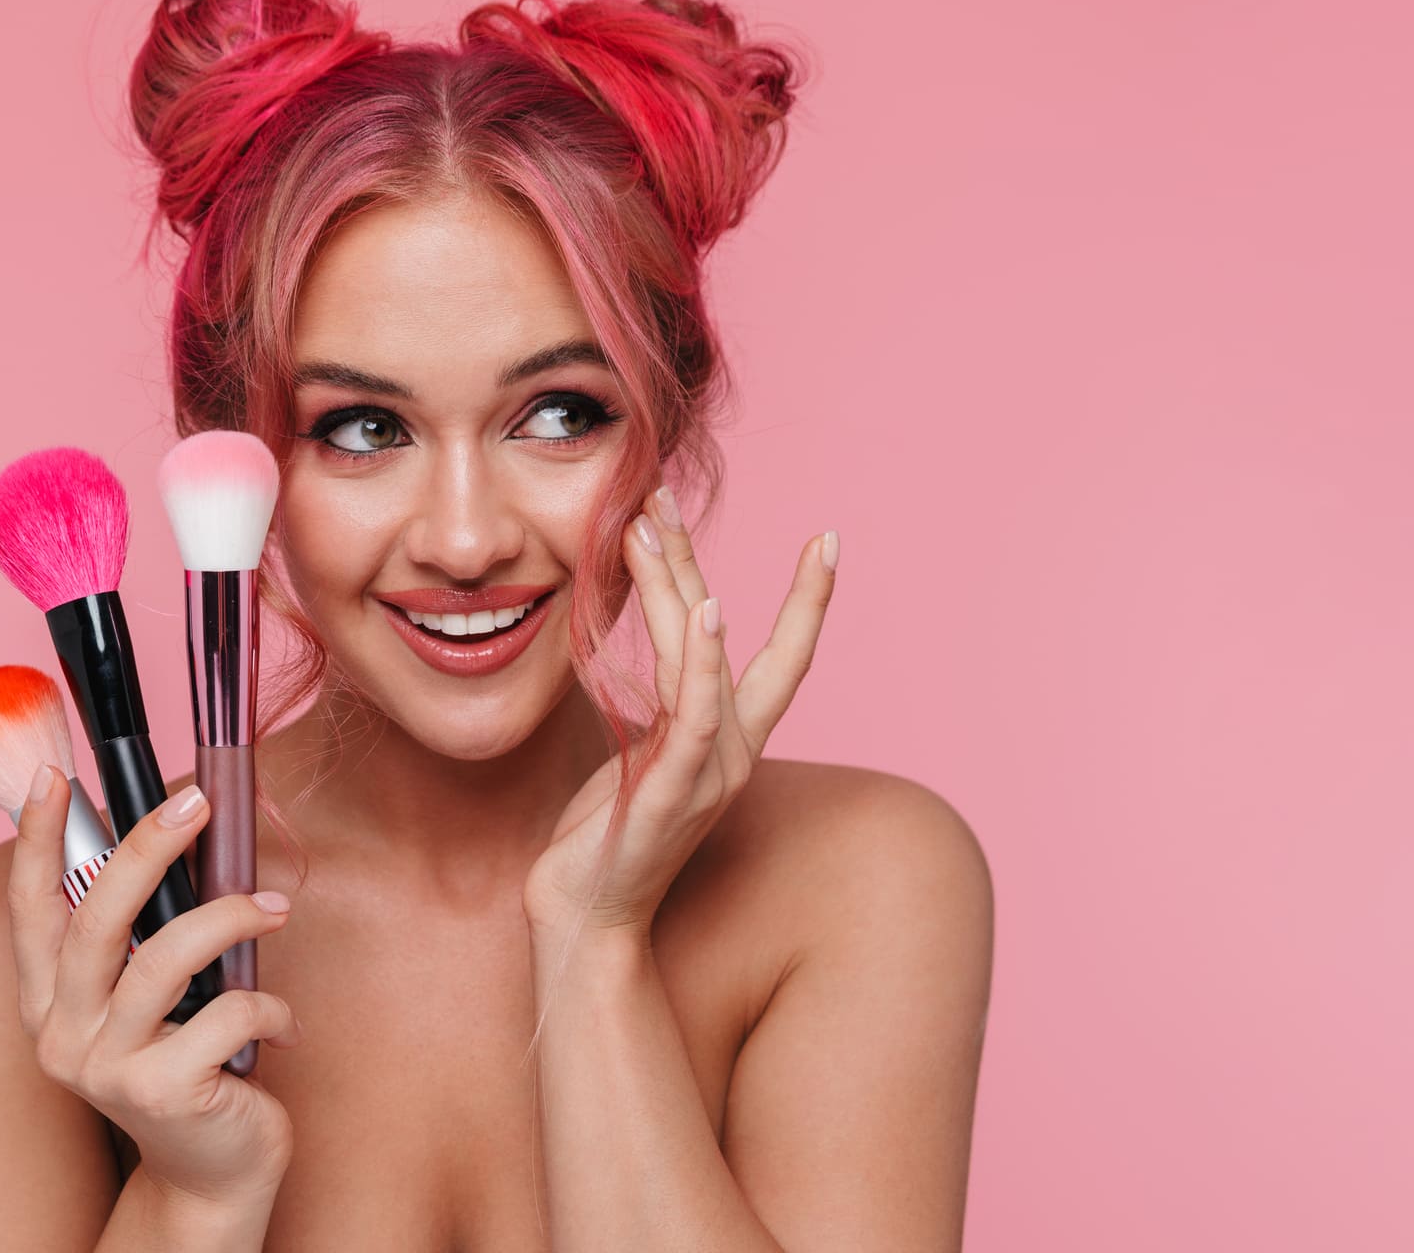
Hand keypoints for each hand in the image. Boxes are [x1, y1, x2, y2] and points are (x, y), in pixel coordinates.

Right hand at [8, 773, 299, 1207]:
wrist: (212, 1177)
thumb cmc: (192, 1066)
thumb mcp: (156, 1000)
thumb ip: (150, 936)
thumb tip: (185, 837)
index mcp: (50, 1001)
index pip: (30, 907)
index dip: (35, 840)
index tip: (53, 776)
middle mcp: (63, 1033)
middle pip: (96, 918)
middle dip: (147, 848)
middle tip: (196, 803)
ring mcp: (107, 1067)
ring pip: (166, 959)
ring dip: (231, 918)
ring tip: (276, 908)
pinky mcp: (162, 1093)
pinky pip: (228, 1014)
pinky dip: (269, 1007)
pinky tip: (283, 1027)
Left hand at [523, 485, 836, 935]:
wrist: (585, 921)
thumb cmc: (607, 837)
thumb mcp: (642, 758)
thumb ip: (664, 709)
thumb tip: (659, 657)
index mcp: (729, 742)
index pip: (781, 658)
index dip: (808, 601)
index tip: (828, 538)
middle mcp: (732, 753)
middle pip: (726, 638)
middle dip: (693, 560)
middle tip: (660, 492)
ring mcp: (706, 776)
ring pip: (697, 662)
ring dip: (675, 587)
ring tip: (651, 525)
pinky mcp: (667, 797)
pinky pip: (692, 719)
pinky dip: (700, 663)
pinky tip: (705, 611)